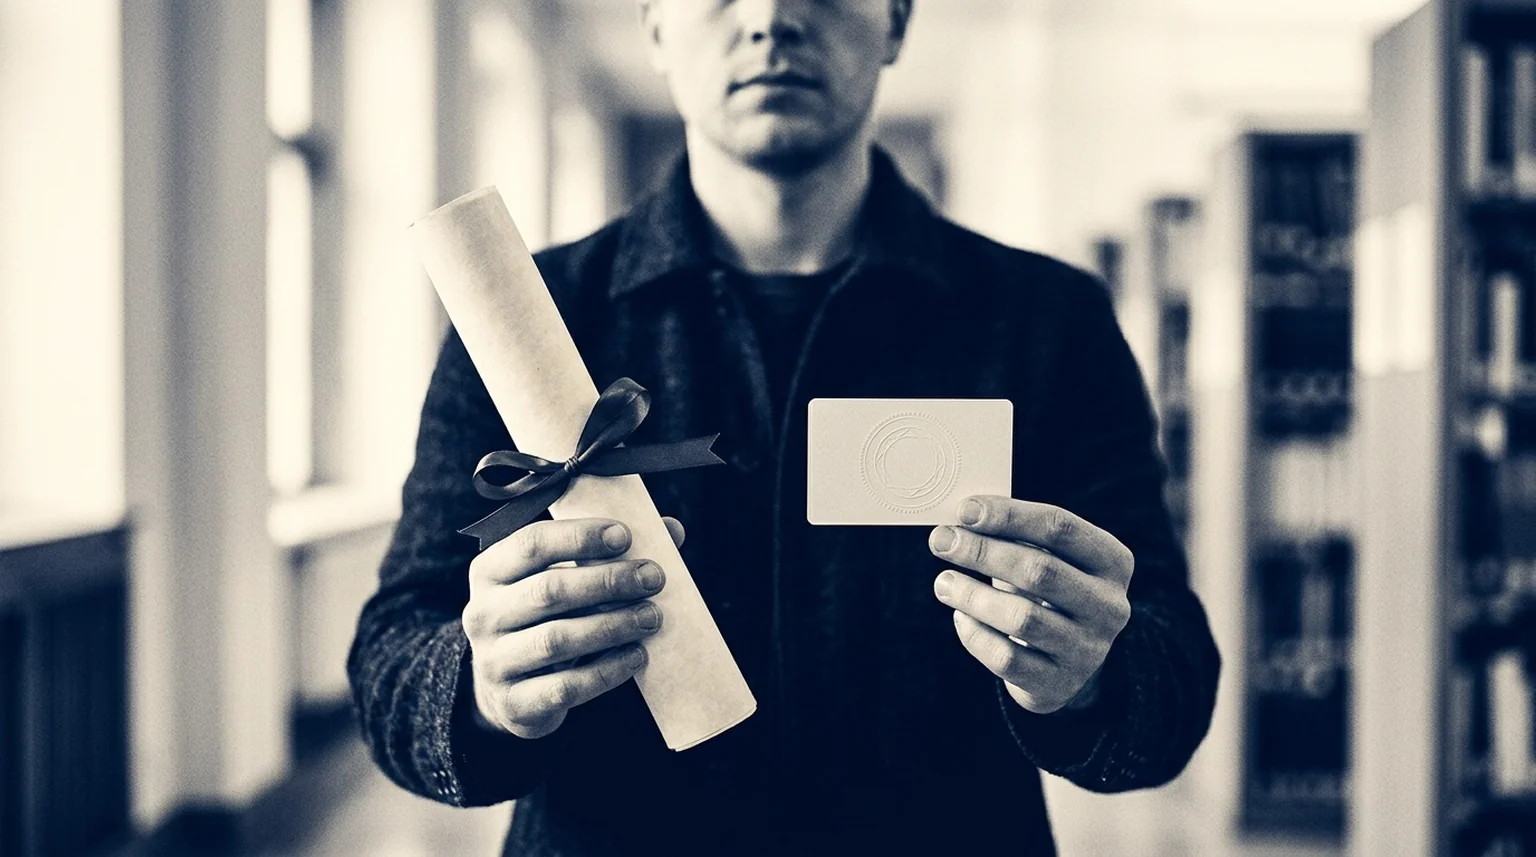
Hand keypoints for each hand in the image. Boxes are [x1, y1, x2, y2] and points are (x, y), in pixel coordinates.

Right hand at [462, 516, 684, 738]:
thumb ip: (609, 553)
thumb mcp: (563, 579)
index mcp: (489, 571)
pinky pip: (566, 686)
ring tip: (652, 616)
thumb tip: (670, 530)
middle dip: (607, 582)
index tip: (626, 536)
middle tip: (653, 578)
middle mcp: (482, 614)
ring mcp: (493, 661)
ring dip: (612, 626)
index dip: (579, 536)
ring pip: (557, 639)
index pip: (530, 543)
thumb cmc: (547, 618)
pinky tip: (637, 655)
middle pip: (548, 591)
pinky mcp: (514, 703)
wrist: (510, 691)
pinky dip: (607, 671)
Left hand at [928, 496, 1132, 714]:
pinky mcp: (1058, 683)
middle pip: (1039, 571)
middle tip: (941, 541)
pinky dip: (976, 634)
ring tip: (943, 582)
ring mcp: (1088, 649)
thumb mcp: (1047, 558)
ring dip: (973, 595)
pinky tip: (960, 616)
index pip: (1060, 528)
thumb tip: (963, 518)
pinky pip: (1006, 658)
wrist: (1064, 662)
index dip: (1009, 515)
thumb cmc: (1047, 593)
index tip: (964, 511)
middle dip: (982, 552)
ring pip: (1022, 618)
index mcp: (1113, 562)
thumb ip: (1015, 536)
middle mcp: (1110, 606)